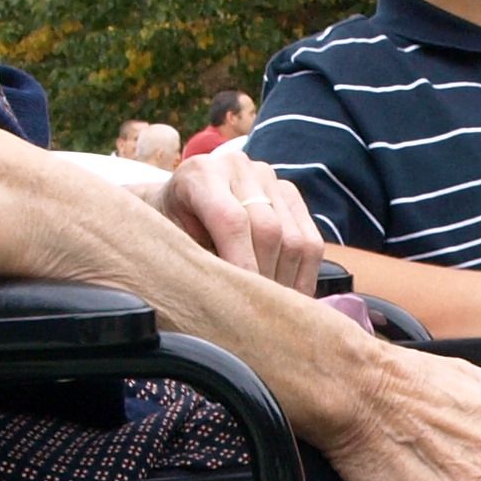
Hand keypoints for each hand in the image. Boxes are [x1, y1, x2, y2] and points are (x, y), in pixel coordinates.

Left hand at [161, 147, 324, 294]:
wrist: (176, 206)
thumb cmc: (169, 232)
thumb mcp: (171, 245)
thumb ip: (199, 264)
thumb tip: (229, 301)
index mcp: (201, 174)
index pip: (232, 220)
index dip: (242, 265)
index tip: (243, 303)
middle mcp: (238, 167)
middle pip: (269, 230)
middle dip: (265, 278)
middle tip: (256, 314)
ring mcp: (268, 178)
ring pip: (295, 239)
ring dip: (286, 281)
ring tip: (269, 307)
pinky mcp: (290, 194)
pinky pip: (311, 241)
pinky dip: (304, 275)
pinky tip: (289, 296)